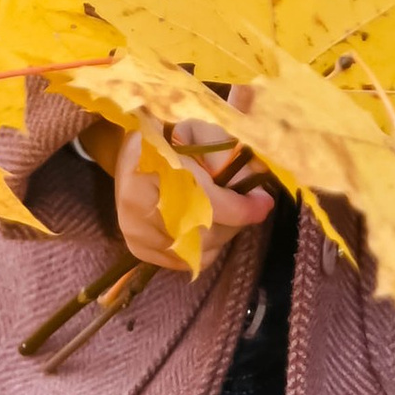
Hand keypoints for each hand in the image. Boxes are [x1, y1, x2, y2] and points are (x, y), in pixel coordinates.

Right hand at [98, 115, 273, 274]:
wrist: (131, 153)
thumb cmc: (171, 139)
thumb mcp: (201, 132)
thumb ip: (228, 157)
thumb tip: (256, 194)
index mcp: (154, 165)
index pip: (208, 203)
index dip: (242, 208)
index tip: (263, 202)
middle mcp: (139, 203)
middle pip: (206, 232)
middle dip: (234, 220)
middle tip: (243, 204)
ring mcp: (137, 230)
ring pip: (200, 251)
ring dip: (221, 233)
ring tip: (221, 212)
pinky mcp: (138, 248)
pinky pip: (187, 262)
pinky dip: (204, 247)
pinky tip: (202, 225)